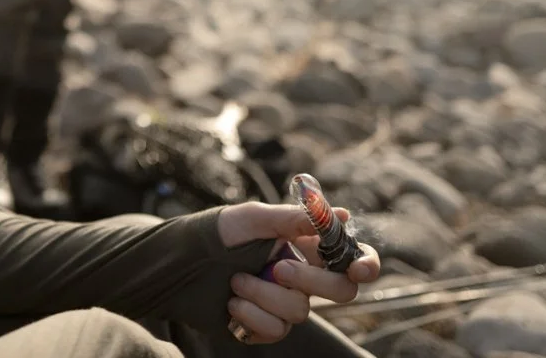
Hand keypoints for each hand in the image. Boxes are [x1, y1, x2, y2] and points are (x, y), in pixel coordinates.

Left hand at [216, 201, 379, 344]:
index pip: (352, 257)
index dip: (365, 265)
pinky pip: (276, 330)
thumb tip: (341, 214)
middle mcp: (304, 276)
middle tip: (277, 267)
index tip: (358, 269)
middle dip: (311, 280)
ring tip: (236, 280)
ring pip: (301, 311)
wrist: (181, 265)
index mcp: (307, 246)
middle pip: (340, 290)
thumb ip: (294, 219)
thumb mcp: (254, 218)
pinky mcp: (268, 326)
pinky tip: (232, 302)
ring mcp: (286, 303)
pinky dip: (252, 315)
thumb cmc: (218, 233)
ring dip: (265, 294)